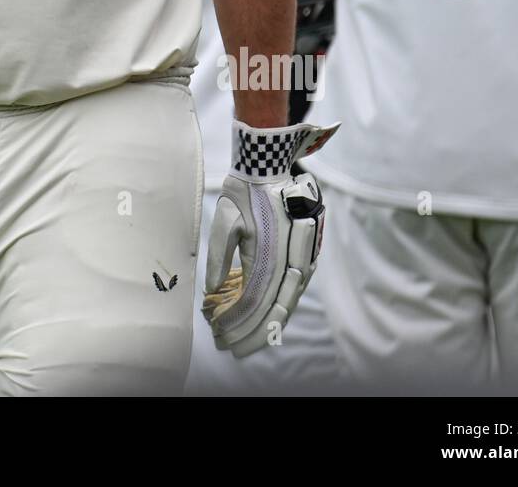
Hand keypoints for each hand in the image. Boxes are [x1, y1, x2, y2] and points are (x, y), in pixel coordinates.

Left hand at [202, 120, 337, 357]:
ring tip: (248, 341)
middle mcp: (291, 260)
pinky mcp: (307, 256)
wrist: (273, 167)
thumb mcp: (226, 217)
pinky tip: (267, 319)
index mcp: (270, 252)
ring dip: (268, 325)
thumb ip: (218, 253)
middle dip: (253, 333)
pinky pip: (294, 290)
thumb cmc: (246, 192)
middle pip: (274, 309)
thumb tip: (211, 289)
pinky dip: (280, 308)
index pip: (254, 300)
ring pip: (288, 303)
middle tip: (233, 349)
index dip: (238, 322)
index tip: (221, 337)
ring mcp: (303, 260)